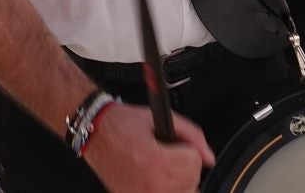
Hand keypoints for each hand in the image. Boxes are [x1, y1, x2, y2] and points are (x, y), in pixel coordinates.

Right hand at [84, 103, 213, 192]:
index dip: (188, 149)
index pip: (194, 162)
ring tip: (161, 166)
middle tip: (168, 154)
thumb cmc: (122, 124)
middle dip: (184, 164)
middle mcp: (150, 183)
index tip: (176, 145)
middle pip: (191, 180)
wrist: (95, 132)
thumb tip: (208, 157)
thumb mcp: (160, 118)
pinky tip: (156, 178)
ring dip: (178, 180)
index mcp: (156, 161)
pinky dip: (166, 188)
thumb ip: (191, 134)